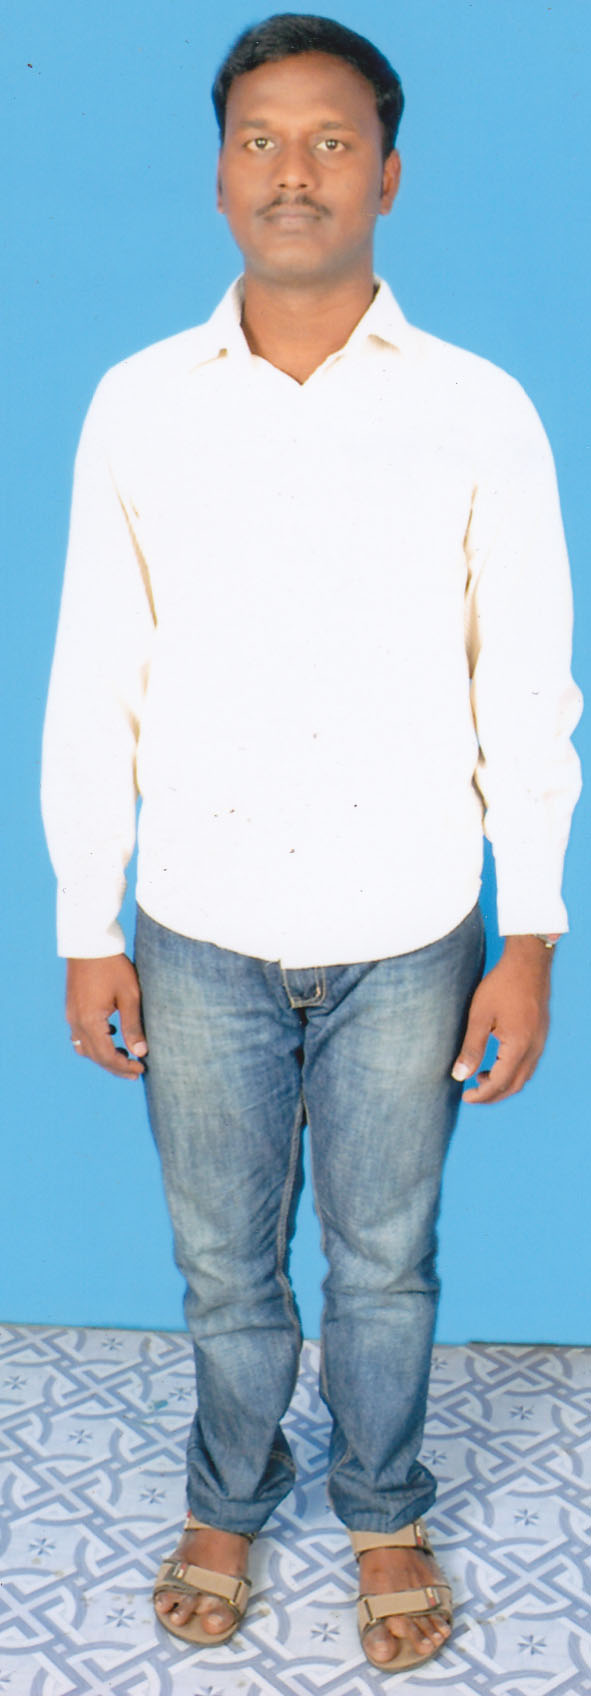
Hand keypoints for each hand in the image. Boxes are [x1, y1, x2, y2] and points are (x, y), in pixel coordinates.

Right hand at [66, 955, 147, 1079]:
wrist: (89, 943)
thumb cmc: (113, 966)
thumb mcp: (129, 996)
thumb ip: (133, 1025)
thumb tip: (141, 1052)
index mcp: (90, 1021)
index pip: (106, 1056)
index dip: (123, 1066)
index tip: (140, 1069)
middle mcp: (76, 1022)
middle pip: (94, 1056)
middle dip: (114, 1066)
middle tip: (135, 1071)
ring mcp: (71, 1015)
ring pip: (84, 1047)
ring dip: (103, 1056)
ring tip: (123, 1058)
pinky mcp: (72, 1008)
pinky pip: (80, 1035)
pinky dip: (95, 1043)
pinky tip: (111, 1035)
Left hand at [451, 935, 553, 1103]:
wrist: (528, 962)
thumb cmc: (501, 985)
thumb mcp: (480, 1016)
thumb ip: (471, 1048)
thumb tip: (460, 1076)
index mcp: (518, 1046)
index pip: (500, 1083)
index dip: (482, 1095)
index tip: (465, 1097)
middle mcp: (534, 1048)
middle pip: (515, 1085)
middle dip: (493, 1095)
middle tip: (472, 1095)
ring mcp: (540, 1041)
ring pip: (524, 1076)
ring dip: (504, 1084)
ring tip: (481, 1078)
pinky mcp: (541, 1034)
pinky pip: (529, 1064)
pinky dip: (513, 1071)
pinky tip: (498, 1062)